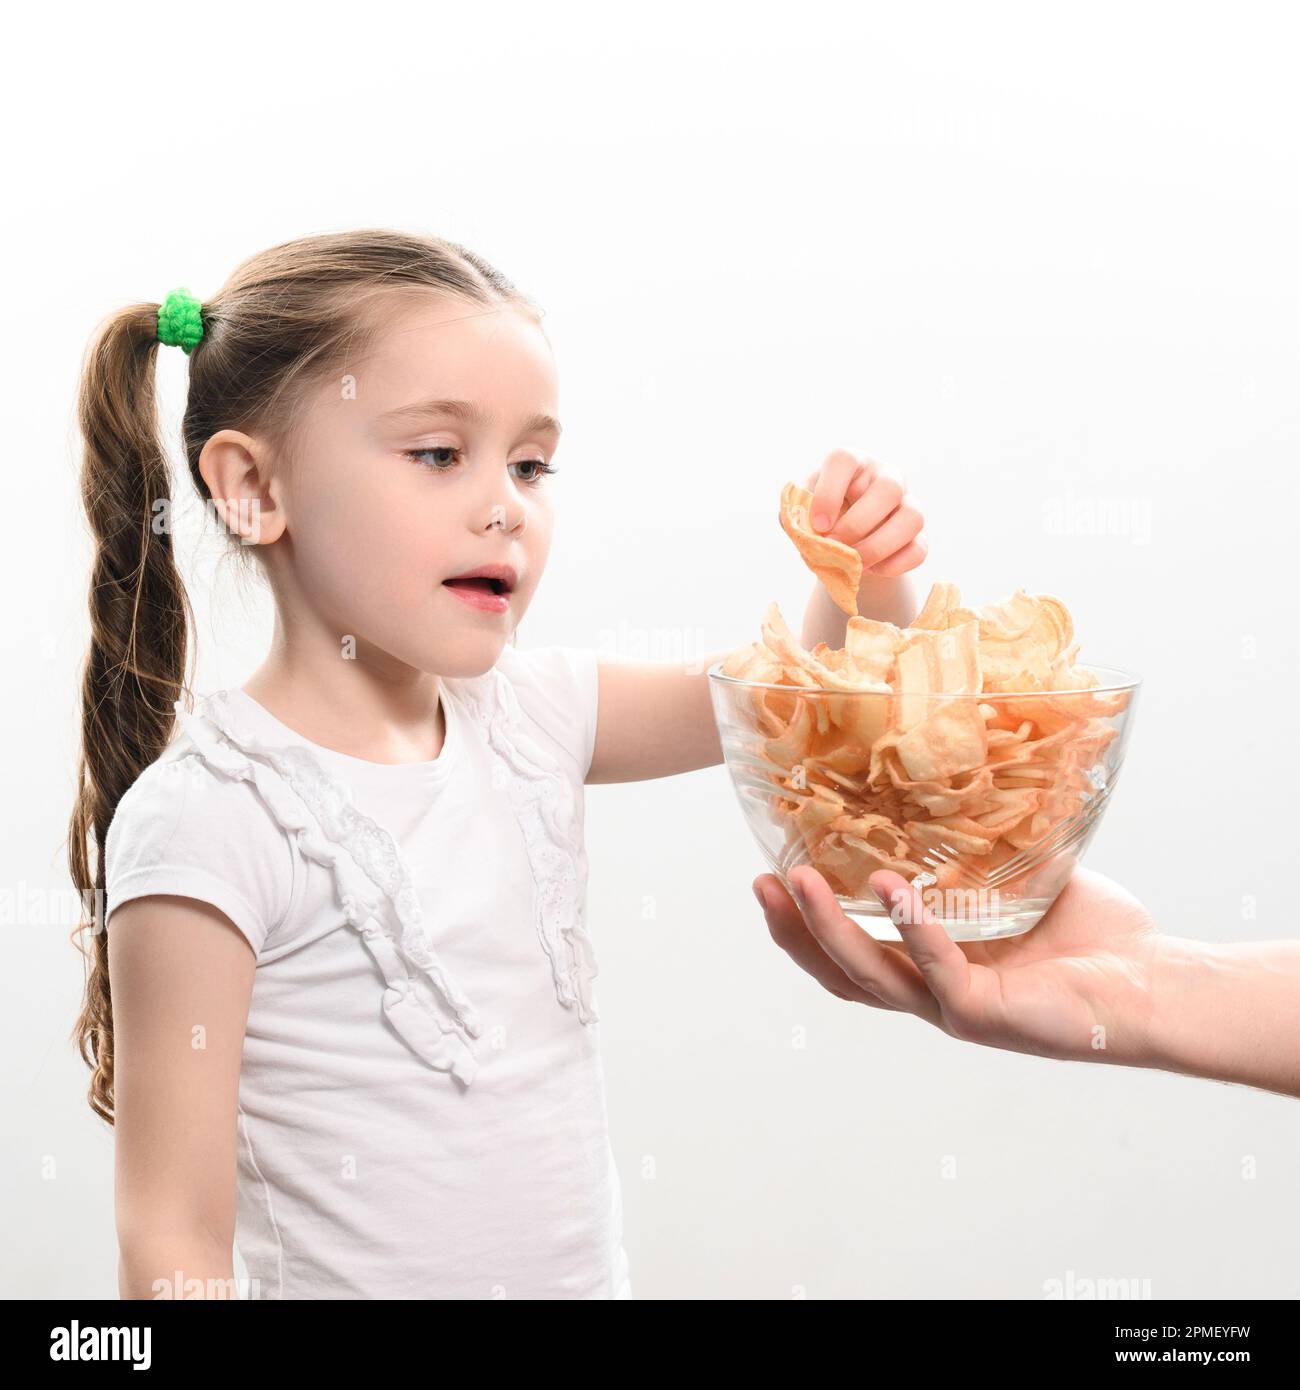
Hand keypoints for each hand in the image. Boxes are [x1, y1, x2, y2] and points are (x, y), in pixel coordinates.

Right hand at [753, 863, 1165, 1067]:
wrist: (1152, 983)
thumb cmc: (1090, 933)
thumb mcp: (1014, 880)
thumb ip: (973, 847)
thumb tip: (948, 772)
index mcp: (928, 966)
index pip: (846, 954)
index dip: (802, 924)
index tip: (769, 874)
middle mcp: (930, 994)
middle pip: (839, 974)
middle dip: (794, 930)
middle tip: (761, 882)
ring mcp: (953, 1009)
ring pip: (870, 977)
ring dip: (829, 929)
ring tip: (801, 880)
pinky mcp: (986, 1014)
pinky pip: (936, 971)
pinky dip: (911, 928)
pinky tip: (889, 889)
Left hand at [804, 449, 926, 577]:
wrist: (846, 540)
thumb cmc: (822, 518)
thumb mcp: (803, 511)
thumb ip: (796, 515)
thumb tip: (800, 527)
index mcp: (852, 462)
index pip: (844, 460)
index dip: (829, 493)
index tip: (818, 525)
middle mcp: (886, 476)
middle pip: (888, 489)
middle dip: (857, 524)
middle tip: (835, 546)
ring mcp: (908, 503)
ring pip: (912, 517)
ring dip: (878, 546)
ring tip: (855, 563)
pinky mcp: (919, 534)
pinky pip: (918, 549)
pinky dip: (894, 565)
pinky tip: (872, 569)